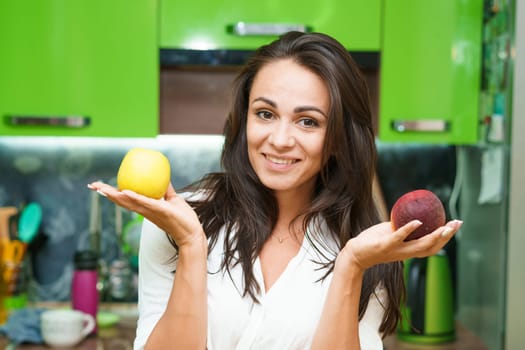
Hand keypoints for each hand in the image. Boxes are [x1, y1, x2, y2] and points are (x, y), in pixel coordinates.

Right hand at [87, 181, 204, 247]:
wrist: (192, 233)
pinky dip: (135, 198)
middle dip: (106, 193)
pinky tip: (126, 192)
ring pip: (129, 202)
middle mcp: (144, 210)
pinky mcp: (161, 211)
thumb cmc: (183, 218)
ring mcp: (151, 212)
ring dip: (115, 195)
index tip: (99, 187)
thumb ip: (166, 189)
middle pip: (121, 201)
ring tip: (102, 188)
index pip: (125, 199)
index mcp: (145, 208)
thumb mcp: (172, 199)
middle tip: (92, 185)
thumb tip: (163, 175)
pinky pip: (146, 203)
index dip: (112, 193)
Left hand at [338, 219, 461, 271]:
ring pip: (420, 245)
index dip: (446, 238)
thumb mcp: (391, 234)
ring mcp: (396, 250)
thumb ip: (402, 228)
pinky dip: (408, 230)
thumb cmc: (372, 242)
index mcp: (409, 250)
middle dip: (447, 236)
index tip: (456, 225)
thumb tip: (411, 214)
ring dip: (434, 236)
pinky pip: (398, 238)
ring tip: (445, 226)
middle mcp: (406, 253)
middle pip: (432, 247)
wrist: (355, 254)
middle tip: (457, 224)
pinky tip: (417, 221)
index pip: (432, 247)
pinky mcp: (385, 246)